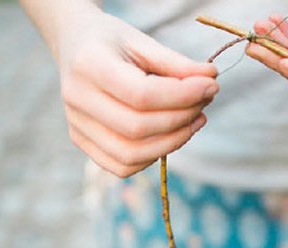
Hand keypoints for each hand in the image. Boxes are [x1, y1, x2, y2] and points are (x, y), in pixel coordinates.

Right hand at [57, 8, 217, 176]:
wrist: (75, 45)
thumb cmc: (114, 43)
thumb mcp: (144, 42)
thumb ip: (177, 63)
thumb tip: (211, 78)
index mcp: (89, 65)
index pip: (141, 94)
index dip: (182, 96)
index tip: (211, 86)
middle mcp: (76, 99)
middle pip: (138, 128)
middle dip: (182, 118)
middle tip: (205, 102)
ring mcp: (76, 125)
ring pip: (130, 154)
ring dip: (173, 142)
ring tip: (195, 120)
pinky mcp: (81, 141)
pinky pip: (122, 166)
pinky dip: (153, 156)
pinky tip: (172, 135)